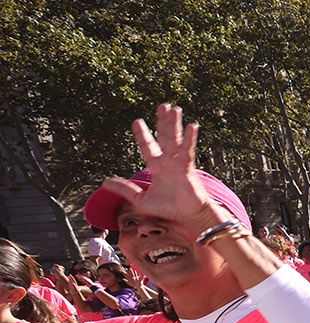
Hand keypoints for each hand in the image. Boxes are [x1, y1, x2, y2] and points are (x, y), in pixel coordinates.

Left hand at [96, 105, 220, 230]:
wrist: (188, 217)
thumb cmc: (169, 209)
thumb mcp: (140, 200)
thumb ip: (125, 189)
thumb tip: (104, 182)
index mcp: (157, 167)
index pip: (148, 147)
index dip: (142, 135)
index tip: (137, 121)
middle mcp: (168, 162)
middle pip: (164, 137)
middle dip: (163, 122)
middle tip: (163, 105)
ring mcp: (179, 163)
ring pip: (175, 139)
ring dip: (174, 124)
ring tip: (174, 108)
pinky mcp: (187, 168)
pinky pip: (187, 151)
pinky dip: (189, 138)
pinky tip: (191, 125)